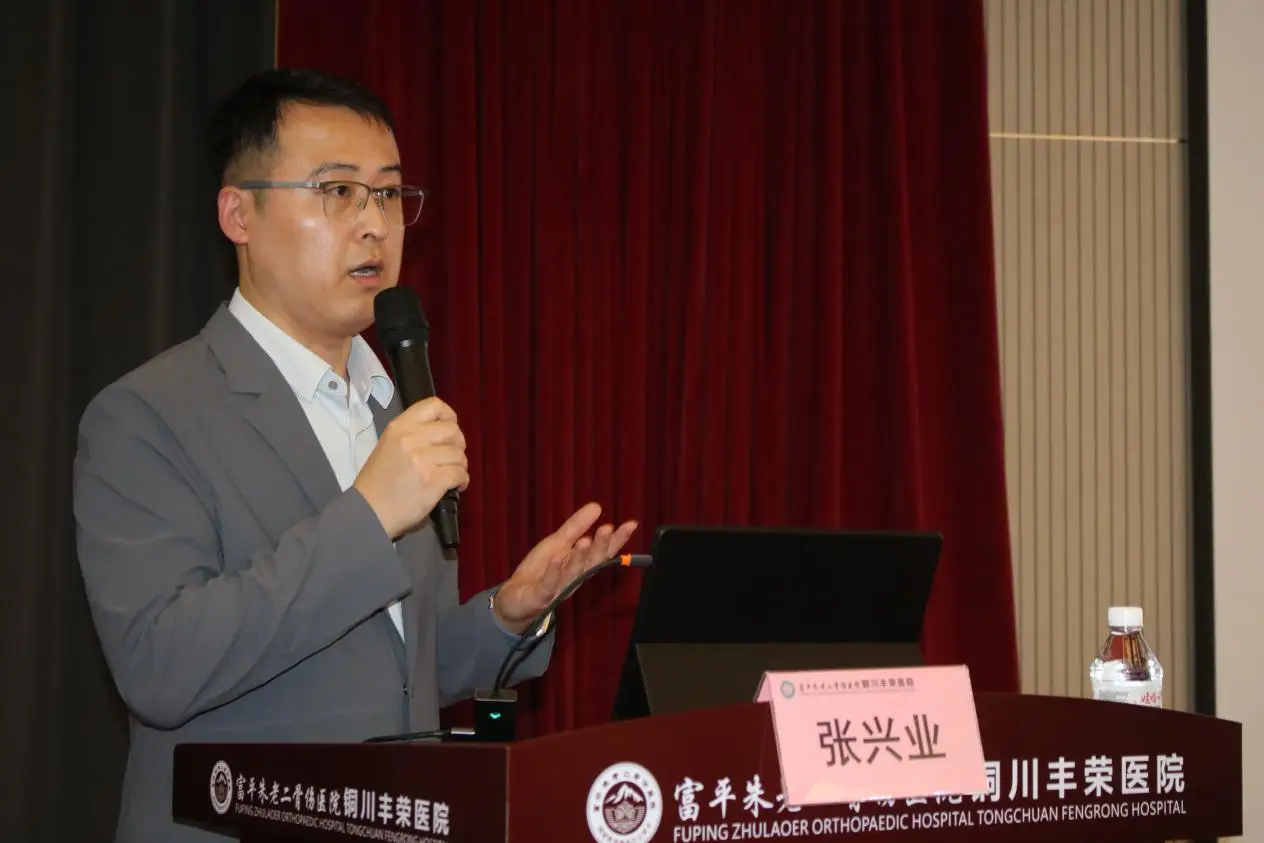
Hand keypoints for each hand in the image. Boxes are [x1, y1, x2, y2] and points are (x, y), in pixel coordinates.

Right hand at [353, 397, 468, 538]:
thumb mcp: (388, 445)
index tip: (448, 432)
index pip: (434, 405)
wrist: (369, 512)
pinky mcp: (433, 480)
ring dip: (459, 465)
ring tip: (450, 475)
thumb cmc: (378, 482)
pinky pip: (460, 473)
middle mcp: (411, 438)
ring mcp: (423, 459)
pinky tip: (454, 486)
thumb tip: (442, 434)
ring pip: (459, 454)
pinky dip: (462, 480)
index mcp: (399, 426)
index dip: (449, 416)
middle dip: (458, 444)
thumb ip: (413, 434)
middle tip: (451, 457)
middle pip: (452, 430)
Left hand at [492, 503, 637, 633]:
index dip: (617, 539)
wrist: (515, 598)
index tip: (631, 524)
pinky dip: (553, 573)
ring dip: (580, 557)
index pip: (603, 551)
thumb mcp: (557, 543)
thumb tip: (597, 506)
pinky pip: (548, 585)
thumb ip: (576, 526)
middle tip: (608, 528)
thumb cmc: (541, 570)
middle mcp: (575, 577)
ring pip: (573, 573)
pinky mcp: (541, 596)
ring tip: (585, 540)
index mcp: (581, 564)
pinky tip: (557, 559)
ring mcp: (559, 588)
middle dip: (600, 546)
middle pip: (592, 562)